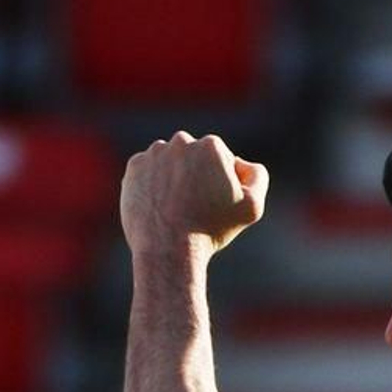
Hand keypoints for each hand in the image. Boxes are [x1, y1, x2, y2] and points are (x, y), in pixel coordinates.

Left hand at [120, 132, 268, 258]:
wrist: (167, 249)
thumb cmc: (211, 230)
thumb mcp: (252, 207)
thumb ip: (257, 177)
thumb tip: (243, 164)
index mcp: (211, 146)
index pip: (220, 159)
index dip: (221, 183)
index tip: (214, 205)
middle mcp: (181, 142)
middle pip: (193, 157)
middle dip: (196, 176)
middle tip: (195, 207)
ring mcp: (154, 153)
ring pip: (170, 162)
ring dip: (174, 178)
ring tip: (176, 208)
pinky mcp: (134, 167)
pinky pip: (148, 171)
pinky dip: (153, 185)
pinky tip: (159, 206)